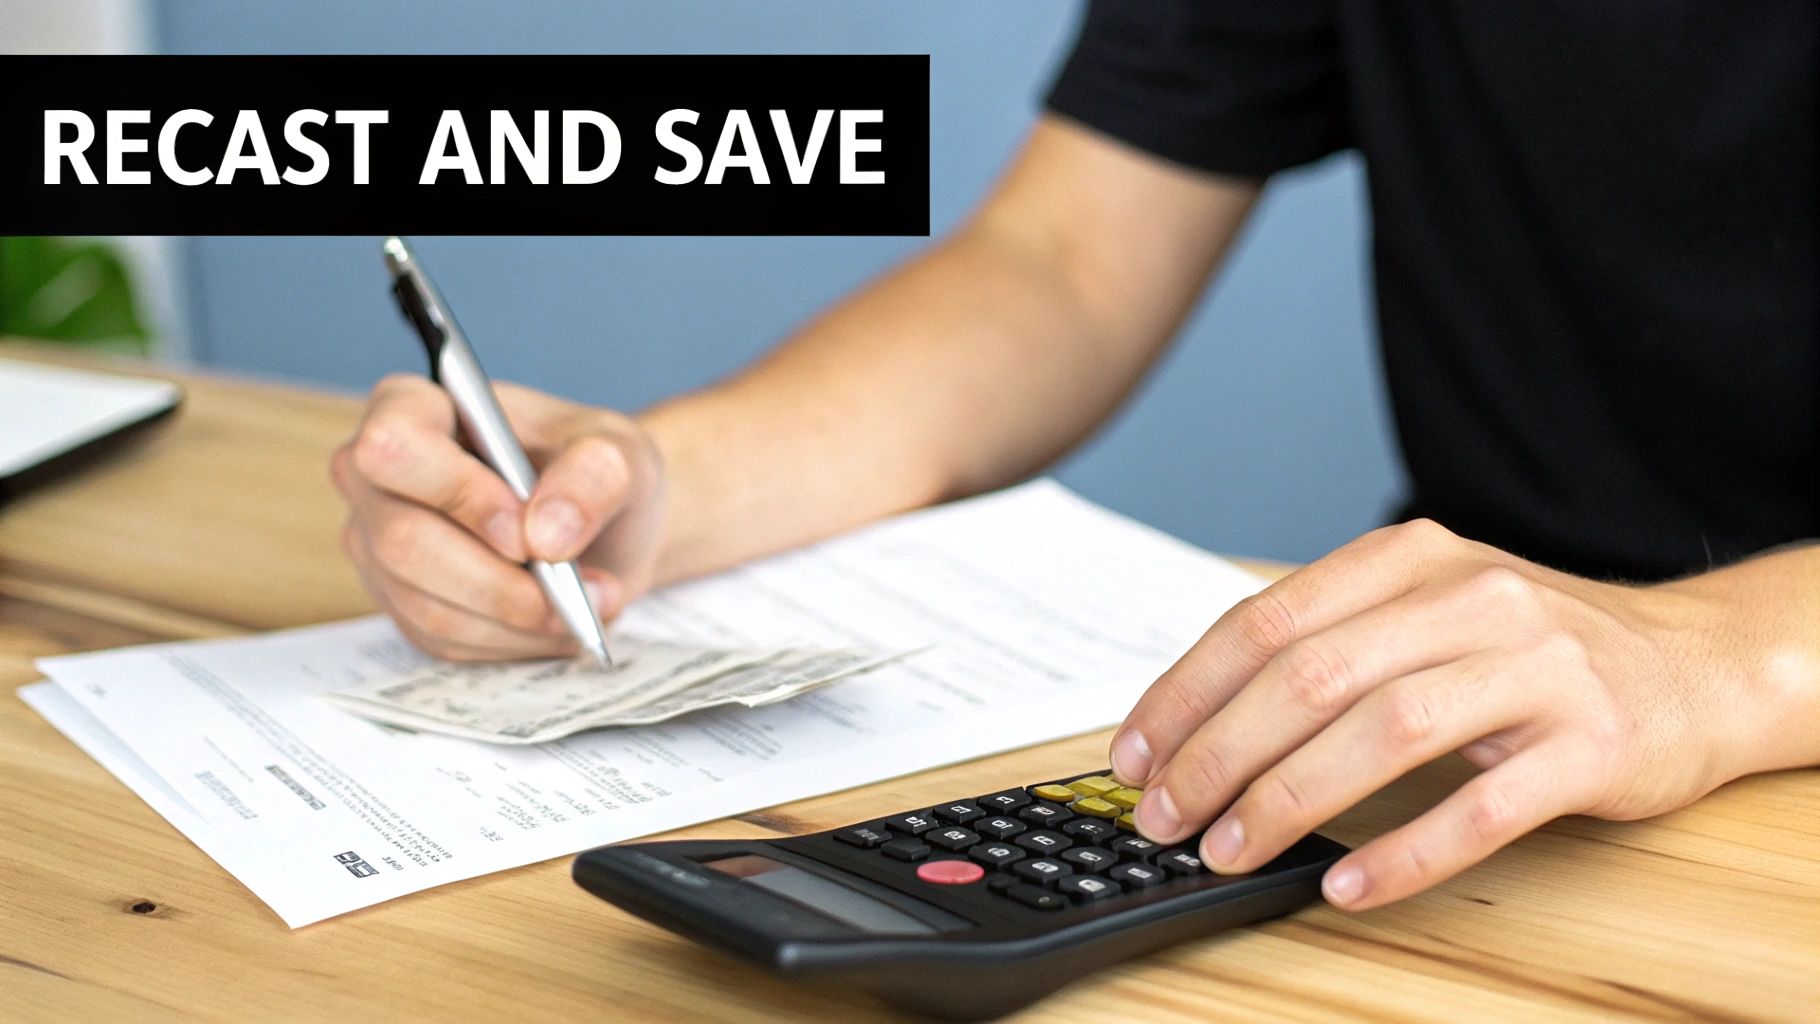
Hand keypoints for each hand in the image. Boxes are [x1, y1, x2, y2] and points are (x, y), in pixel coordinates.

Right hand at [331, 374, 664, 659]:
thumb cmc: (596, 471)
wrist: (606, 527)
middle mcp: (377, 478)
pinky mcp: (402, 602)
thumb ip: (593, 476)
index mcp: (414, 407)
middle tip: (573, 587)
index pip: (393, 444)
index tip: (524, 529)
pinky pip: (443, 638)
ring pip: (425, 602)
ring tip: (588, 604)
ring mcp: (380, 545)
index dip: (456, 492)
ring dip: (516, 617)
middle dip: (497, 579)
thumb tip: (544, 535)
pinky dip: (512, 640)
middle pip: (403, 541)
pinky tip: (557, 621)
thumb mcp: (620, 454)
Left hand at [1109, 519, 1784, 910]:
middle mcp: (1470, 598)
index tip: (1133, 754)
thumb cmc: (1530, 647)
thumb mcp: (1427, 609)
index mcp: (1410, 559)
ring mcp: (1537, 667)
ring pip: (1384, 732)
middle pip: (1311, 677)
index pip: (1267, 622)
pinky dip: (1404, 851)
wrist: (1692, 665)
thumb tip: (1195, 715)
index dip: (1187, 692)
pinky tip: (1346, 885)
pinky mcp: (1591, 743)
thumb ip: (1330, 640)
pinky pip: (1481, 807)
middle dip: (1217, 754)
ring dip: (1287, 800)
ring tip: (1229, 850)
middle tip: (1164, 815)